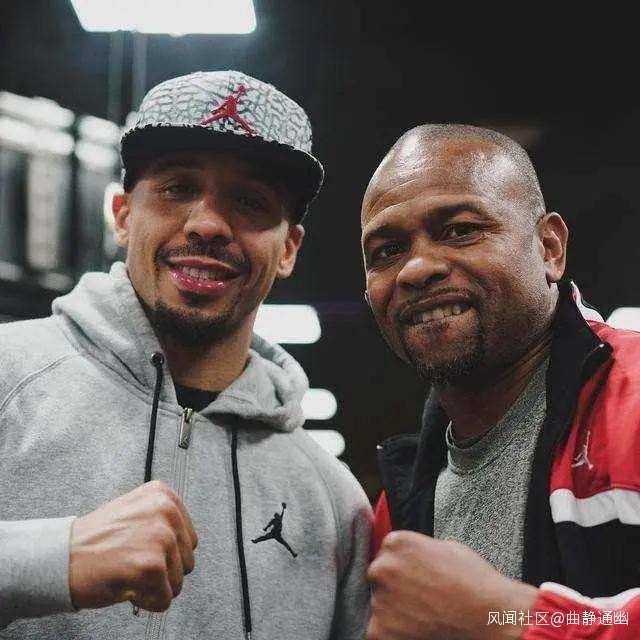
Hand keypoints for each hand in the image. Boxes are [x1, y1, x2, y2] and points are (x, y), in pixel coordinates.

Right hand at [69, 480, 197, 612]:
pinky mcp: (152, 566)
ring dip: (153, 585)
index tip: (141, 550)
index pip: (188, 538)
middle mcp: (166, 511)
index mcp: (163, 495)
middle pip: (186, 561)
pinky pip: (164, 600)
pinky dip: (145, 601)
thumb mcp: (135, 511)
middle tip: (131, 562)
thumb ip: (162, 520)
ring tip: (127, 570)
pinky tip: (125, 584)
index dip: (165, 554)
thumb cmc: (94, 540)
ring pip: (178, 582)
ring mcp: (160, 538)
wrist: (59, 557)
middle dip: (162, 570)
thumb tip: (183, 540)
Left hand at [366, 530, 537, 639]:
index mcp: (397, 543)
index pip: (386, 552)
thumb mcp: (445, 547)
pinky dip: (395, 633)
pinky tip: (418, 630)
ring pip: (380, 603)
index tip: (413, 577)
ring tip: (423, 614)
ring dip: (394, 609)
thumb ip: (418, 549)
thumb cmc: (475, 582)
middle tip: (419, 597)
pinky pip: (379, 630)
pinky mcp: (381, 630)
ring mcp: (381, 599)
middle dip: (394, 586)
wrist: (490, 616)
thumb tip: (410, 556)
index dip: (401, 566)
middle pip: (379, 576)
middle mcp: (383, 567)